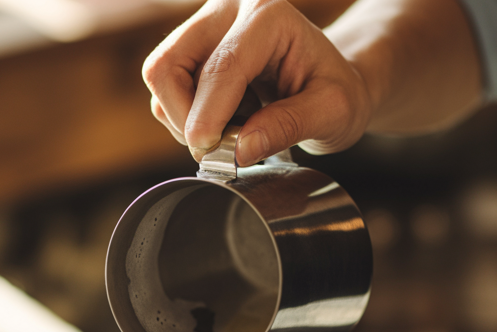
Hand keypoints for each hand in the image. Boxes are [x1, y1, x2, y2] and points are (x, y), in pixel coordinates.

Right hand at [141, 0, 373, 163]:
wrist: (330, 80)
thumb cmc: (336, 90)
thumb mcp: (333, 112)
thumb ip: (289, 127)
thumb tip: (240, 149)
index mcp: (268, 15)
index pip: (222, 66)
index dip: (208, 115)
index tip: (209, 152)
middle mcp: (229, 9)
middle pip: (169, 65)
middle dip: (186, 117)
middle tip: (222, 146)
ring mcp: (205, 25)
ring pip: (160, 78)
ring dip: (186, 119)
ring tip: (234, 127)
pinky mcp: (190, 47)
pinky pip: (165, 90)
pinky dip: (187, 116)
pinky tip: (226, 118)